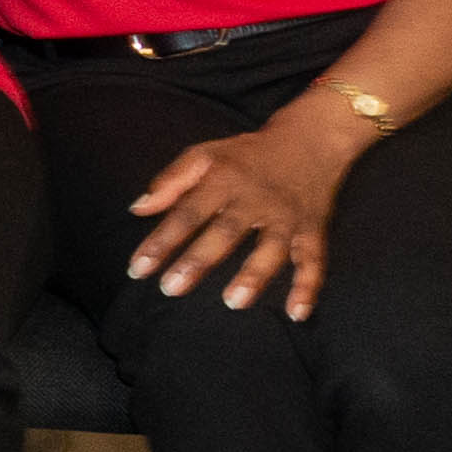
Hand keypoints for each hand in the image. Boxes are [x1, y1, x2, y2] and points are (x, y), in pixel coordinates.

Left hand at [123, 113, 352, 315]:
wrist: (310, 139)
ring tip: (233, 302)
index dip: (162, 241)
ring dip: (254, 275)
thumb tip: (137, 208)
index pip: (187, 213)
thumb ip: (171, 181)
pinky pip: (314, 260)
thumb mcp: (205, 154)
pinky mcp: (313, 228)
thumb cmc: (247, 154)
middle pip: (225, 232)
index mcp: (224, 180)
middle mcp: (255, 199)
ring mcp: (287, 216)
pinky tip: (297, 312)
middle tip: (171, 288)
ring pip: (272, 248)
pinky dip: (308, 286)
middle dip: (198, 261)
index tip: (138, 269)